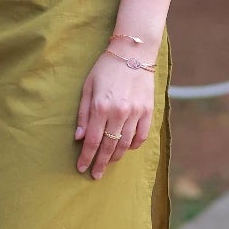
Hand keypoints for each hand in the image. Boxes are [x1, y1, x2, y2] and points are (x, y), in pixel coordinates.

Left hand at [74, 50, 154, 178]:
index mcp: (101, 106)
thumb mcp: (87, 87)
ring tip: (108, 163)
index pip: (93, 140)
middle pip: (109, 147)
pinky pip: (141, 136)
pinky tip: (125, 148)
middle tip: (95, 174)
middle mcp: (119, 112)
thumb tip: (79, 138)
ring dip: (115, 157)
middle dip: (101, 163)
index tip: (81, 168)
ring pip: (125, 144)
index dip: (86, 157)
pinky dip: (133, 146)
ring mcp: (136, 113)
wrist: (133, 53)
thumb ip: (84, 114)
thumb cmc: (106, 68)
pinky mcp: (148, 111)